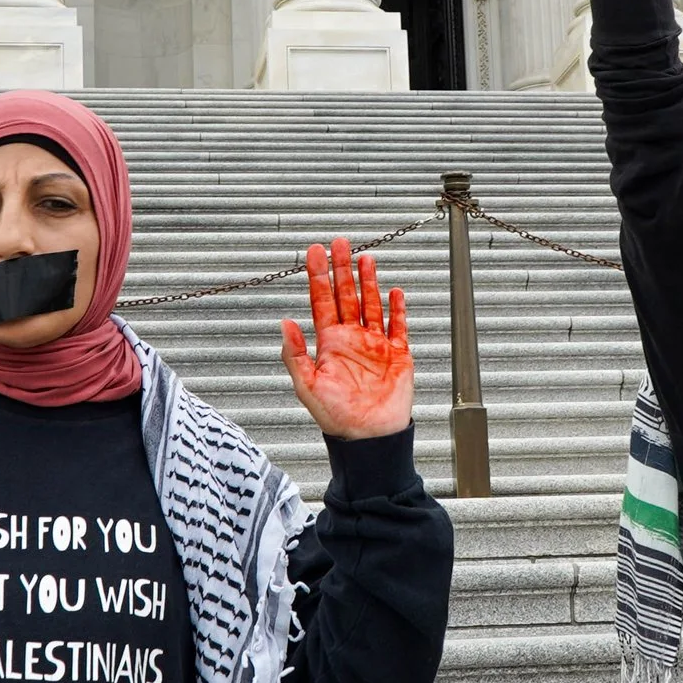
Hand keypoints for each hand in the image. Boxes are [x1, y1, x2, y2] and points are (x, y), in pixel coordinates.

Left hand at [281, 238, 412, 440]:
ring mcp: (375, 345)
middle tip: (339, 243)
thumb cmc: (336, 417)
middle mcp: (351, 339)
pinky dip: (397, 309)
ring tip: (365, 258)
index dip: (318, 276)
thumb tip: (284, 323)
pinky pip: (398, 326)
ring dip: (368, 281)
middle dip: (342, 269)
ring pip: (371, 304)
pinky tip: (394, 292)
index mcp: (329, 344)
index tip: (314, 253)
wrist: (369, 438)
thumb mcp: (307, 386)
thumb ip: (295, 354)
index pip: (322, 301)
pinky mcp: (398, 355)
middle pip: (346, 295)